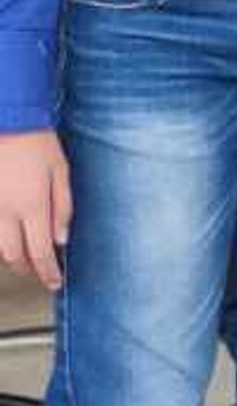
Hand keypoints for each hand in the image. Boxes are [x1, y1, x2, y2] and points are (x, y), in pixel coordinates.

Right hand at [0, 130, 70, 290]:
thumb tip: (61, 238)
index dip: (48, 272)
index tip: (56, 282)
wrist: (8, 122)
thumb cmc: (38, 144)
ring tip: (29, 258)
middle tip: (43, 272)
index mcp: (32, 206)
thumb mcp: (61, 172)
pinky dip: (1, 241)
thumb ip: (62, 207)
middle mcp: (6, 213)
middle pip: (14, 257)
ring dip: (13, 257)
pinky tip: (13, 237)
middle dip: (29, 269)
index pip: (40, 252)